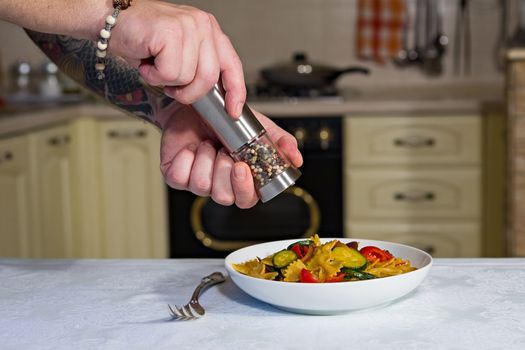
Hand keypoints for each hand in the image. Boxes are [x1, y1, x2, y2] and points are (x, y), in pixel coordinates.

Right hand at [111, 1, 244, 117]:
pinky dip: (155, 75)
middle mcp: (203, 25)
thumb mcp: (180, 53)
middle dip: (189, 92)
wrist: (108, 20)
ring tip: (155, 65)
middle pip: (209, 78)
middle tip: (170, 85)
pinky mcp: (170, 31)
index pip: (232, 65)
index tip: (233, 110)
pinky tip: (147, 61)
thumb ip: (200, 67)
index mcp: (210, 30)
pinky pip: (170, 72)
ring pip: (188, 77)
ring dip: (166, 80)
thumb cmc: (143, 39)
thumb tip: (217, 97)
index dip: (236, 91)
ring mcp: (188, 26)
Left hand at [158, 107, 302, 208]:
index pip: (247, 200)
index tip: (242, 168)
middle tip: (225, 152)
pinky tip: (191, 147)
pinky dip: (186, 158)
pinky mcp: (177, 176)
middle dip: (224, 173)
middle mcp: (220, 185)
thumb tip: (296, 158)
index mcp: (241, 180)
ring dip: (206, 160)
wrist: (198, 104)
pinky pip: (180, 177)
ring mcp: (197, 183)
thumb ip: (280, 143)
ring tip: (208, 143)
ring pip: (202, 187)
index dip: (245, 188)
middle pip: (225, 198)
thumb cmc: (227, 120)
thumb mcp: (260, 128)